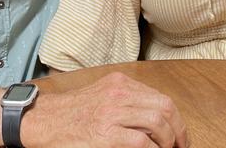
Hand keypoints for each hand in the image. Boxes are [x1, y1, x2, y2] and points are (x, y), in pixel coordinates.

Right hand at [20, 72, 188, 146]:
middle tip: (180, 147)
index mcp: (120, 83)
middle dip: (179, 131)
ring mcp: (113, 111)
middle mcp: (119, 93)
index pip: (161, 98)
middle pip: (165, 108)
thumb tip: (155, 121)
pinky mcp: (106, 133)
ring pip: (158, 122)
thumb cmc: (72, 113)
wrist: (44, 120)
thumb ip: (126, 102)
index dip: (176, 120)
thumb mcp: (102, 96)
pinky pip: (142, 142)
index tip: (180, 135)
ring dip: (169, 141)